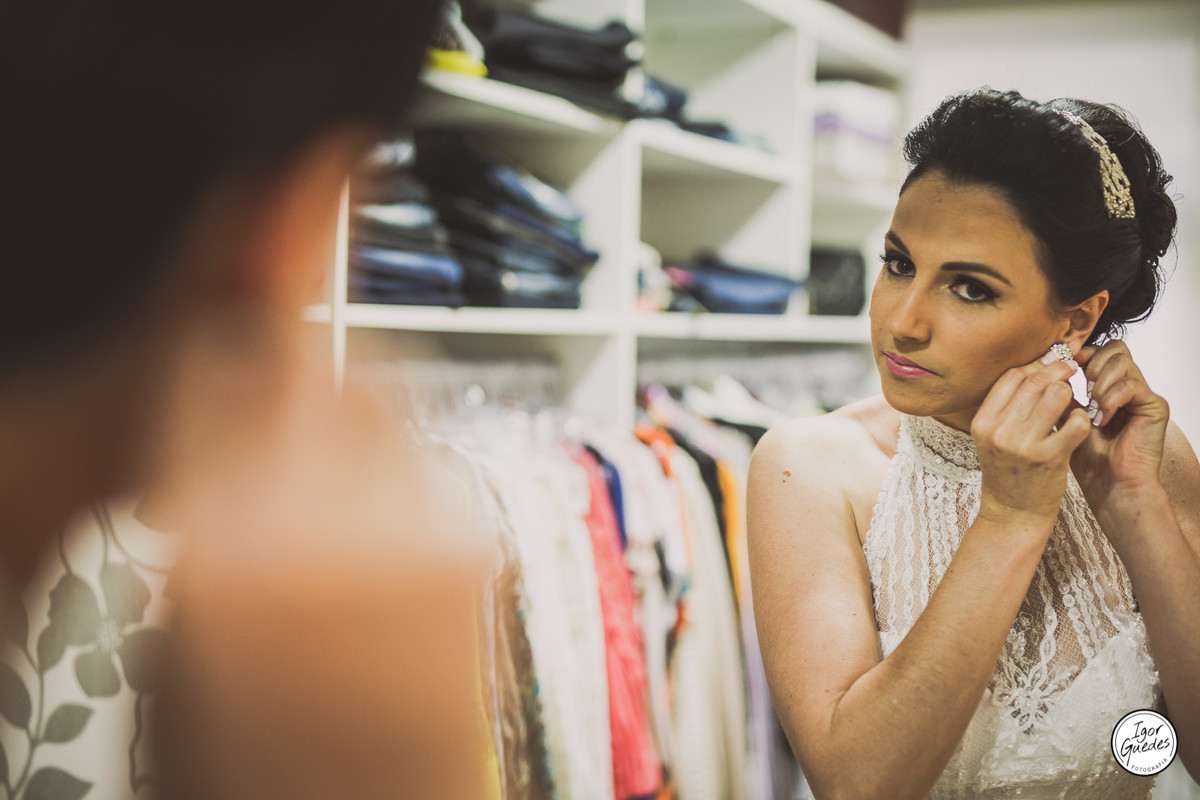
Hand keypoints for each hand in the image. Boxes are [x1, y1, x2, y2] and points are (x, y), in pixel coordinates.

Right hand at [971, 355, 1092, 525]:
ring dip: (1071, 392)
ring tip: (1073, 401)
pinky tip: (1079, 424)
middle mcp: (999, 431)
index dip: (1036, 365)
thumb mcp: (995, 437)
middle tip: (1072, 372)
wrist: (1014, 513)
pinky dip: (1083, 417)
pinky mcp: (1050, 458)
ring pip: (1057, 395)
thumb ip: (1008, 407)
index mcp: (983, 422)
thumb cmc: (1009, 471)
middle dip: (1058, 371)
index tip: (1052, 364)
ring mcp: (1024, 445)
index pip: (1012, 377)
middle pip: (1035, 381)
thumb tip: (1037, 367)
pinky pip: (1075, 422)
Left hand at [1070, 341, 1168, 508]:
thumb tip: (1048, 366)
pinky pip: (1132, 385)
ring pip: (1122, 361)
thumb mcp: (1065, 418)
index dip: (1080, 354)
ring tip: (1091, 407)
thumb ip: (1061, 392)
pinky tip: (1102, 419)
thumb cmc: (1087, 456)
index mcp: (1108, 386)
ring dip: (1100, 382)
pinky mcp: (1155, 407)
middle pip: (1114, 348)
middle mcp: (1128, 386)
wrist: (1109, 484)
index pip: (1099, 351)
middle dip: (1091, 364)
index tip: (1063, 367)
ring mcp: (1143, 395)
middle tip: (1082, 390)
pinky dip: (1112, 399)